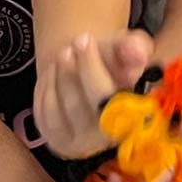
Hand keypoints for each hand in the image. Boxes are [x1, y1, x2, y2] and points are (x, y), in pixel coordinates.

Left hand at [33, 30, 154, 159]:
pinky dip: (46, 87)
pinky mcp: (56, 139)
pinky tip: (55, 72)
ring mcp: (77, 142)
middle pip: (80, 109)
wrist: (87, 80)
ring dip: (58, 76)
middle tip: (70, 45)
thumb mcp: (124, 53)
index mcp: (130, 123)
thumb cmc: (112, 67)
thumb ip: (133, 48)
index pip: (109, 104)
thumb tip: (137, 49)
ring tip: (65, 54)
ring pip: (59, 110)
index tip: (84, 38)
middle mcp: (104, 140)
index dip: (93, 71)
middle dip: (71, 72)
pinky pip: (44, 112)